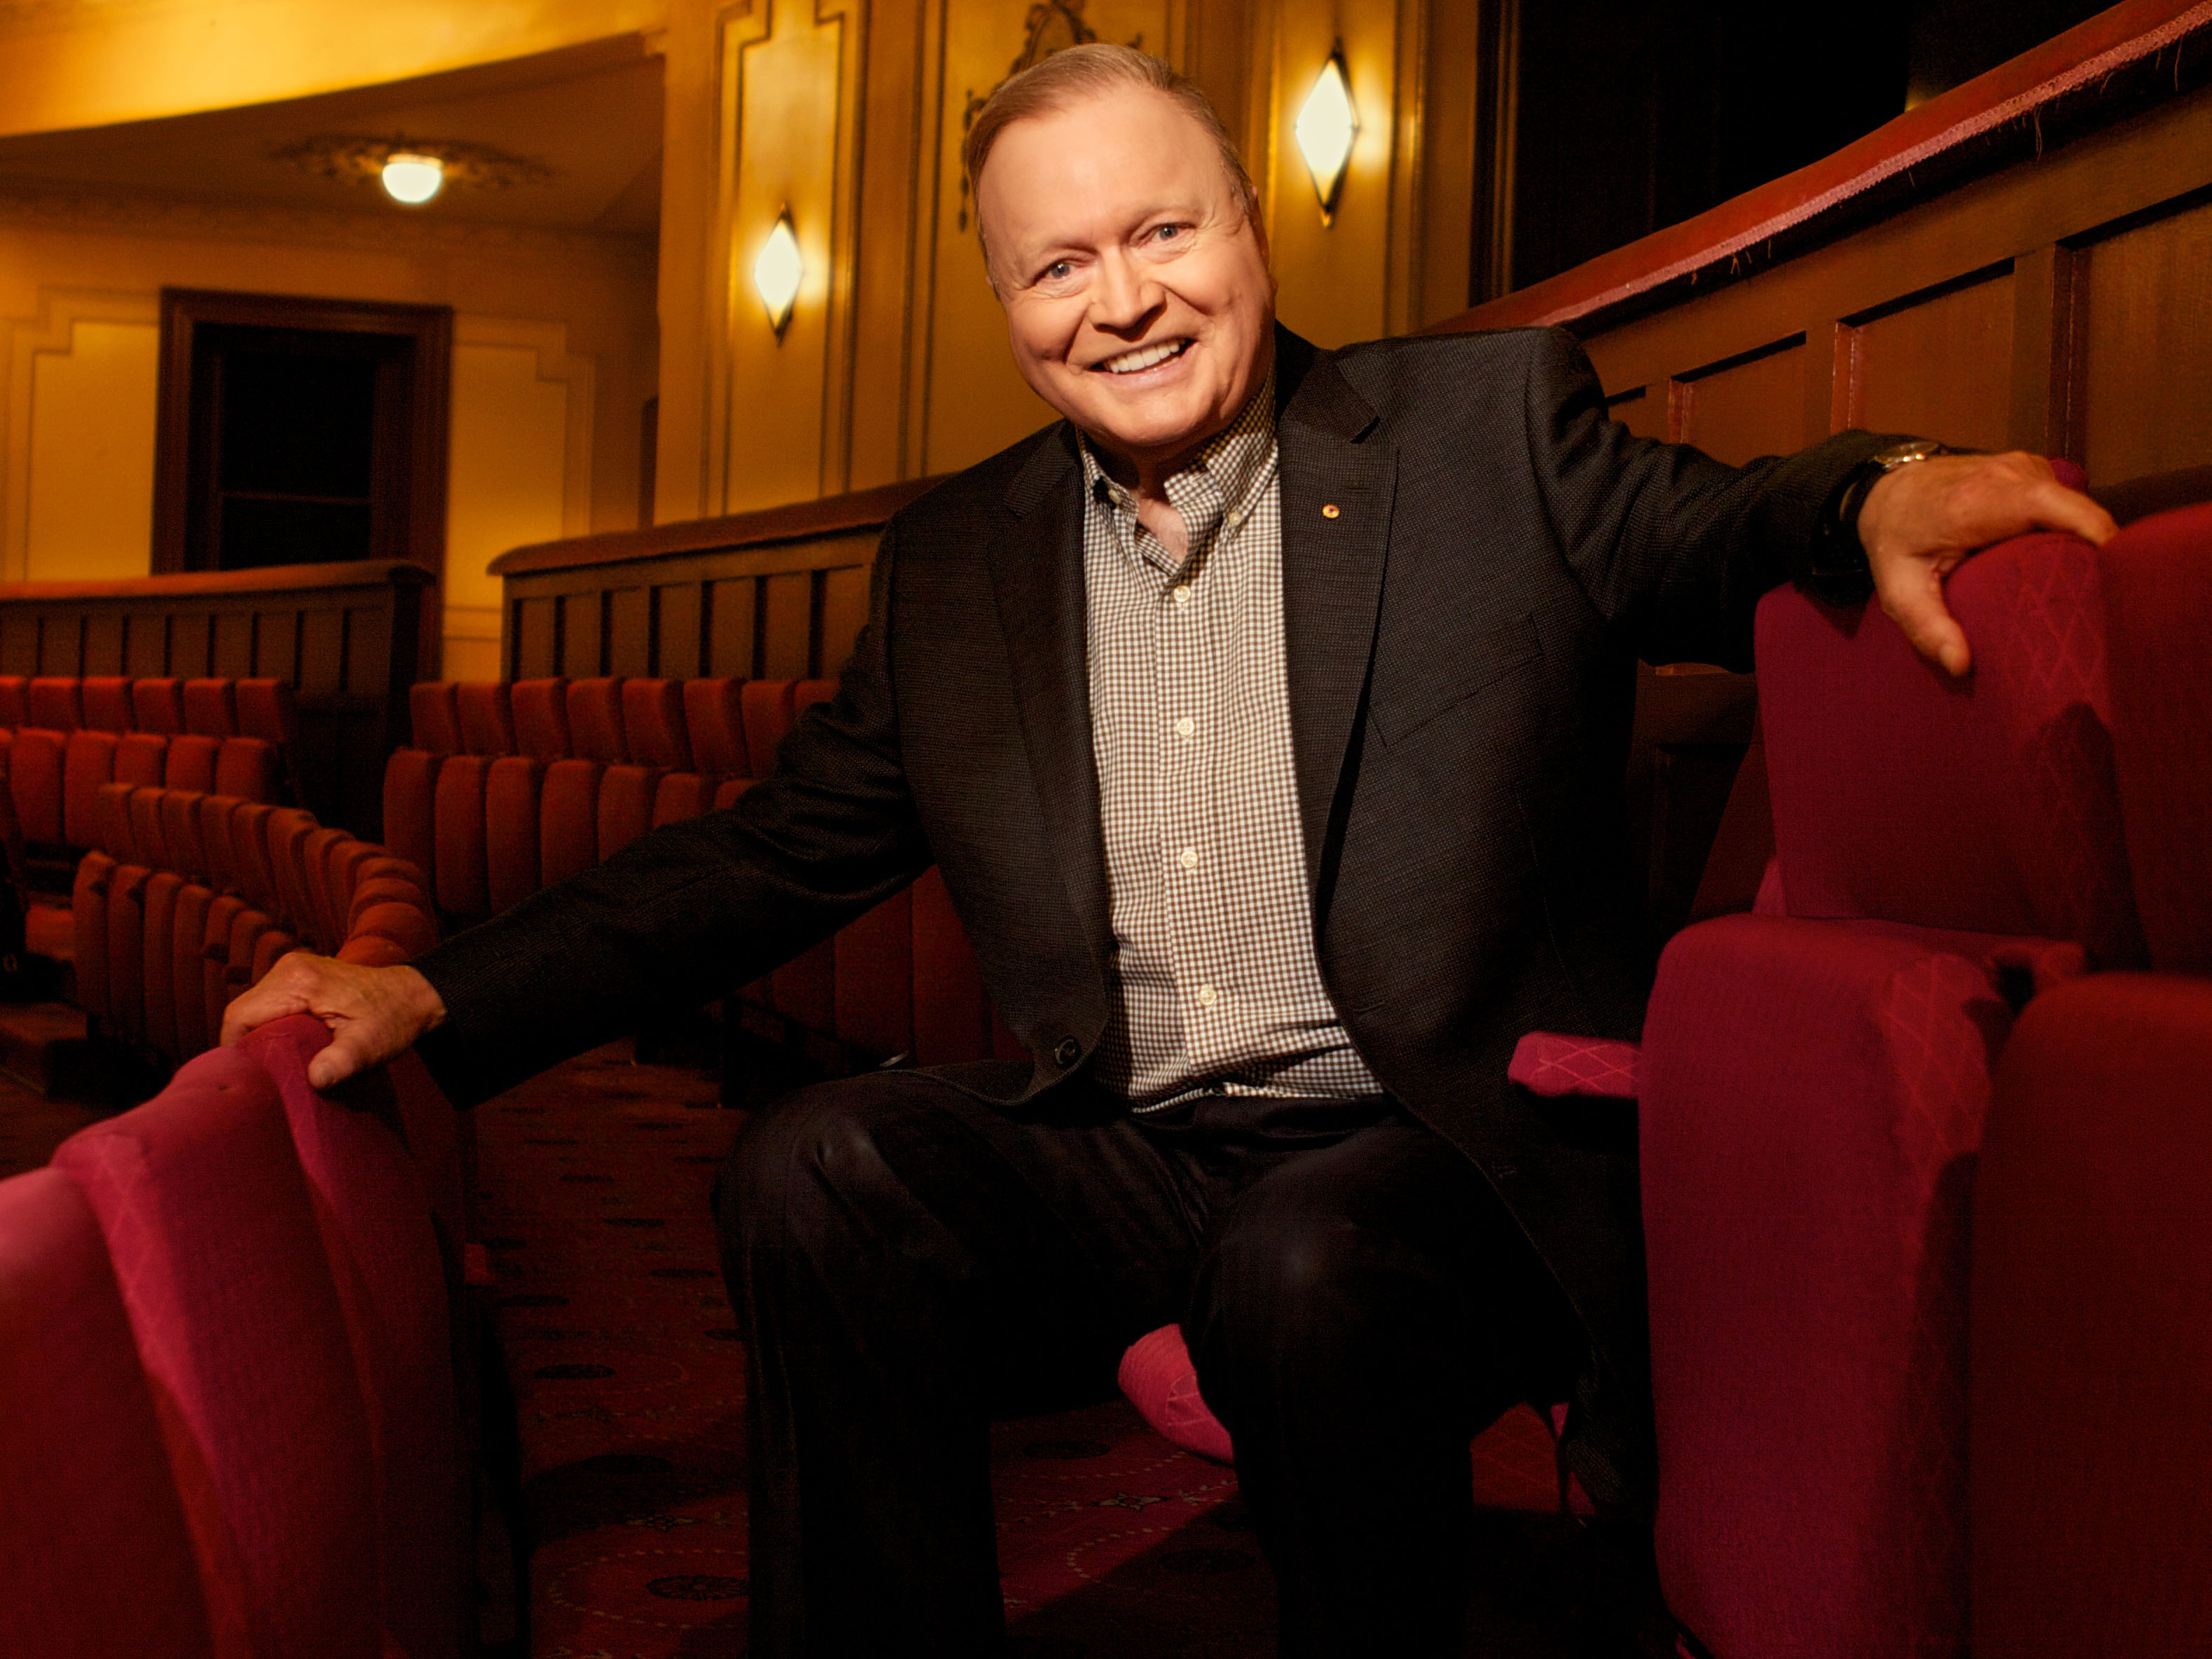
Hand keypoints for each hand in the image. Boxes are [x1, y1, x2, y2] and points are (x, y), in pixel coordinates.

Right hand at [220, 951, 446, 1090]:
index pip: (240, 1016)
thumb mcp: (370, 1044)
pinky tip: (281, 1049)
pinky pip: (268, 1005)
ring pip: (253, 1009)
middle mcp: (289, 968)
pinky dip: (268, 1028)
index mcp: (298, 981)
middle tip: (258, 1077)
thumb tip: (316, 1080)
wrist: (413, 995)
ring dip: (256, 1037)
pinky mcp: (298, 977)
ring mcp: (292, 969)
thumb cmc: (393, 1018)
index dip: (235, 1050)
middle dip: (244, 1046)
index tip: (247, 1078)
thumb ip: (342, 1061)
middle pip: (242, 1012)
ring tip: (270, 1066)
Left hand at [1857, 451, 2115, 676]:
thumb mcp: (1899, 590)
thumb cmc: (1895, 541)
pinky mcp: (2034, 470)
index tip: (2117, 579)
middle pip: (2080, 513)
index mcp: (1983, 500)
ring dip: (2084, 544)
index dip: (2097, 538)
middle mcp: (2012, 475)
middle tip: (2102, 602)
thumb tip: (1960, 666)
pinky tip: (2064, 561)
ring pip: (2077, 508)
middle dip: (2098, 554)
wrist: (1886, 492)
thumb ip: (1927, 628)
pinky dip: (2070, 530)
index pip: (2061, 510)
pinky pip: (2066, 502)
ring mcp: (2026, 468)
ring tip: (2085, 587)